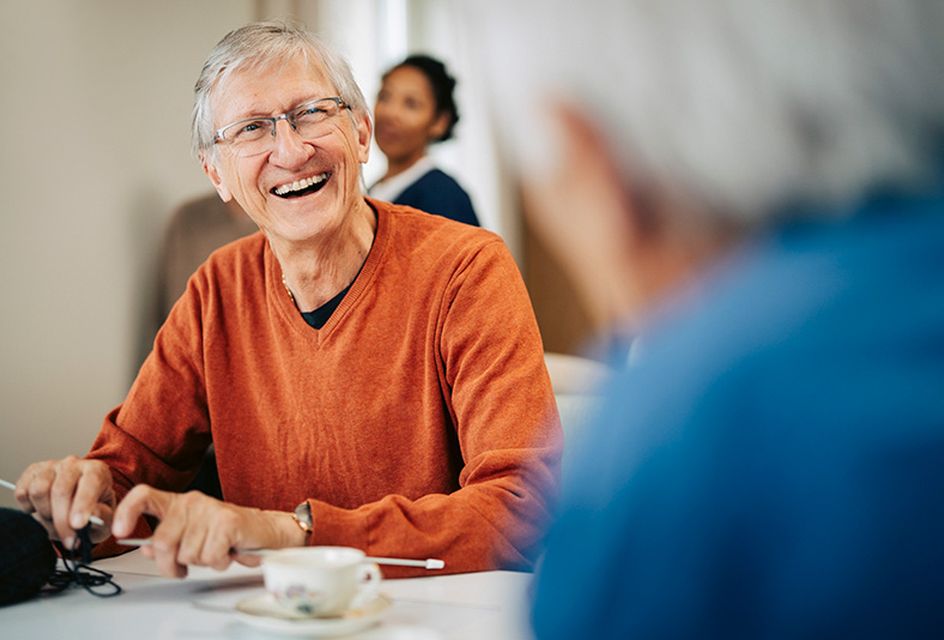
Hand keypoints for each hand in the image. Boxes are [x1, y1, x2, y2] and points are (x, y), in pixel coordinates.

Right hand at [14, 456, 114, 546]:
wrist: (76, 505)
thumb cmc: (93, 510)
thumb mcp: (106, 518)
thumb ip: (103, 517)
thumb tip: (92, 515)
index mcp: (97, 470)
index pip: (90, 483)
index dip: (83, 505)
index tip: (78, 525)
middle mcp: (73, 464)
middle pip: (60, 490)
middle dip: (62, 521)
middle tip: (68, 540)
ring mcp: (50, 466)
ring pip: (39, 491)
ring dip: (45, 514)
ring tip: (55, 521)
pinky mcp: (31, 473)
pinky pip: (22, 493)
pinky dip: (29, 508)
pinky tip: (42, 511)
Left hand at [112, 486, 305, 577]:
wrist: (266, 530)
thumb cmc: (228, 534)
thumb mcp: (193, 536)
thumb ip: (167, 539)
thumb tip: (144, 548)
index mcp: (179, 504)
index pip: (143, 496)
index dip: (126, 512)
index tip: (119, 532)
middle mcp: (192, 502)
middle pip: (161, 541)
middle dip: (170, 564)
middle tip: (183, 568)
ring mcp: (210, 511)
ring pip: (187, 553)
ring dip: (201, 563)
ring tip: (215, 552)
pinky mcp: (227, 523)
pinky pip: (209, 556)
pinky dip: (219, 562)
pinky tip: (228, 552)